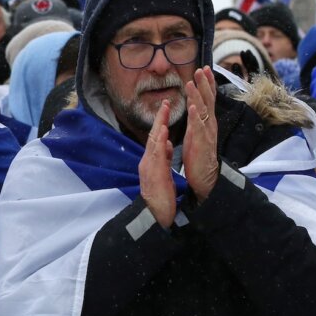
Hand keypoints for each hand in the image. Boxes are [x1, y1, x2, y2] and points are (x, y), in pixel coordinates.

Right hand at [139, 101, 176, 228]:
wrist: (155, 214)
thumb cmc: (161, 196)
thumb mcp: (163, 173)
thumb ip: (165, 158)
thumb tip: (168, 145)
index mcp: (151, 161)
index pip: (156, 138)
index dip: (161, 122)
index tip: (166, 108)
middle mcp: (148, 160)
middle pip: (153, 136)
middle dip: (159, 118)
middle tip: (165, 101)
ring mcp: (149, 166)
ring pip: (153, 142)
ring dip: (159, 125)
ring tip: (164, 110)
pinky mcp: (153, 172)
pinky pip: (157, 154)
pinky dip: (160, 141)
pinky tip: (164, 131)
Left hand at [182, 67, 219, 201]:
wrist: (206, 176)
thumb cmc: (199, 154)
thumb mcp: (197, 132)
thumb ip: (197, 118)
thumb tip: (195, 105)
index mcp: (207, 121)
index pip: (209, 98)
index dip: (208, 83)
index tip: (205, 68)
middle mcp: (210, 124)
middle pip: (208, 99)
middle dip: (205, 83)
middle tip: (201, 68)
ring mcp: (206, 132)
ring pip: (203, 110)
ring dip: (198, 95)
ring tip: (192, 82)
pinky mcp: (201, 142)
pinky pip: (199, 127)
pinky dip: (196, 116)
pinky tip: (193, 106)